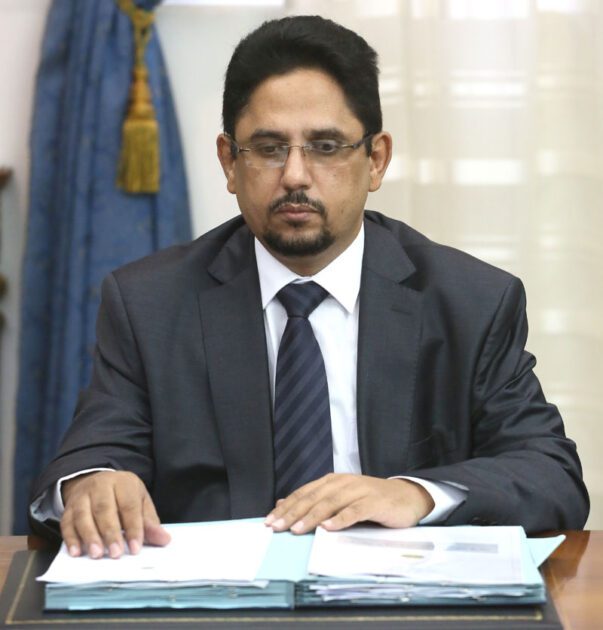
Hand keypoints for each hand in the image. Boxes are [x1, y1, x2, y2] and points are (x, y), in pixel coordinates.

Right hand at [60, 471, 170, 558]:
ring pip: (83, 514)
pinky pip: (67, 522)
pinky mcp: (68, 507)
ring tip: (97, 554)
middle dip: (110, 532)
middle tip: (115, 554)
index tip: (135, 548)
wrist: (98, 481)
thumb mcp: (140, 502)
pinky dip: (70, 538)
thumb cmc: (123, 496)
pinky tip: (76, 552)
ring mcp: (82, 495)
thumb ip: (150, 522)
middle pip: (104, 508)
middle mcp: (101, 485)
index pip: (129, 505)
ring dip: (89, 536)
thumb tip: (164, 539)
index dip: (133, 527)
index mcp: (124, 482)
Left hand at [264, 473, 434, 534]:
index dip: (286, 506)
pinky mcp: (374, 502)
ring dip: (312, 517)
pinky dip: (340, 519)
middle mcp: (343, 483)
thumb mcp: (341, 498)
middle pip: (313, 498)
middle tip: (277, 527)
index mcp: (332, 481)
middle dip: (293, 513)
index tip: (269, 521)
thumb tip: (284, 503)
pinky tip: (328, 528)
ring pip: (330, 503)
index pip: (304, 493)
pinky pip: (354, 511)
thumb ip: (315, 501)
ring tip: (296, 529)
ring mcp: (359, 491)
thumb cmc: (371, 500)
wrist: (407, 496)